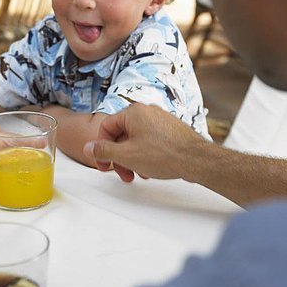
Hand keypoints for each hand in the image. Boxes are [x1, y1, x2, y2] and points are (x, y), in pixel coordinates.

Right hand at [83, 103, 205, 181]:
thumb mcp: (127, 155)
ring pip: (136, 139)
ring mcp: (159, 120)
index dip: (101, 147)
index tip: (103, 163)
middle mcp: (147, 112)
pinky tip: (150, 169)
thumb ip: (104, 150)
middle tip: (121, 173)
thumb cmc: (165, 154)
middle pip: (121, 134)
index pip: (106, 127)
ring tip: (138, 174)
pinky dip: (145, 154)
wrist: (196, 159)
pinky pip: (149, 141)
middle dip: (118, 157)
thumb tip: (89, 147)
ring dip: (132, 158)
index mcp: (133, 112)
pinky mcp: (169, 130)